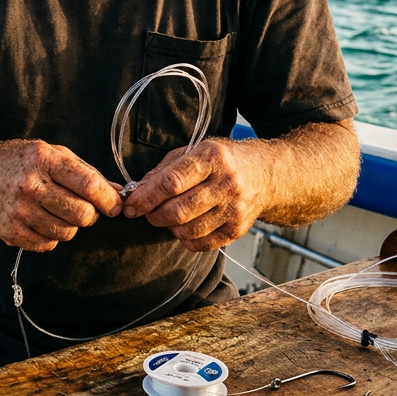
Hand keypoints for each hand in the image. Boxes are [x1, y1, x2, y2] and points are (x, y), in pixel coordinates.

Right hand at [0, 141, 123, 251]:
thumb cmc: (19, 162)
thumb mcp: (52, 154)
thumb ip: (86, 172)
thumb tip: (117, 193)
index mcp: (44, 159)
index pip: (88, 184)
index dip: (108, 200)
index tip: (114, 205)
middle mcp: (30, 184)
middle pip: (81, 214)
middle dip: (90, 215)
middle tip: (84, 209)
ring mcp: (18, 210)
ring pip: (67, 232)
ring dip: (69, 226)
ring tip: (57, 212)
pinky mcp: (10, 231)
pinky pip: (47, 244)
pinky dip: (51, 236)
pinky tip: (41, 221)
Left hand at [121, 139, 267, 251]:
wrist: (266, 174)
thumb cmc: (223, 161)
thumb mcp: (193, 152)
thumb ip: (163, 171)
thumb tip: (137, 192)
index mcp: (211, 158)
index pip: (172, 182)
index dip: (146, 197)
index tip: (131, 205)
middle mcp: (226, 183)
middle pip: (178, 210)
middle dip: (154, 215)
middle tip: (147, 212)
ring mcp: (234, 209)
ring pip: (188, 230)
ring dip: (169, 227)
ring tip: (169, 216)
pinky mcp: (237, 229)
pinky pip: (201, 243)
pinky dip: (185, 238)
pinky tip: (185, 226)